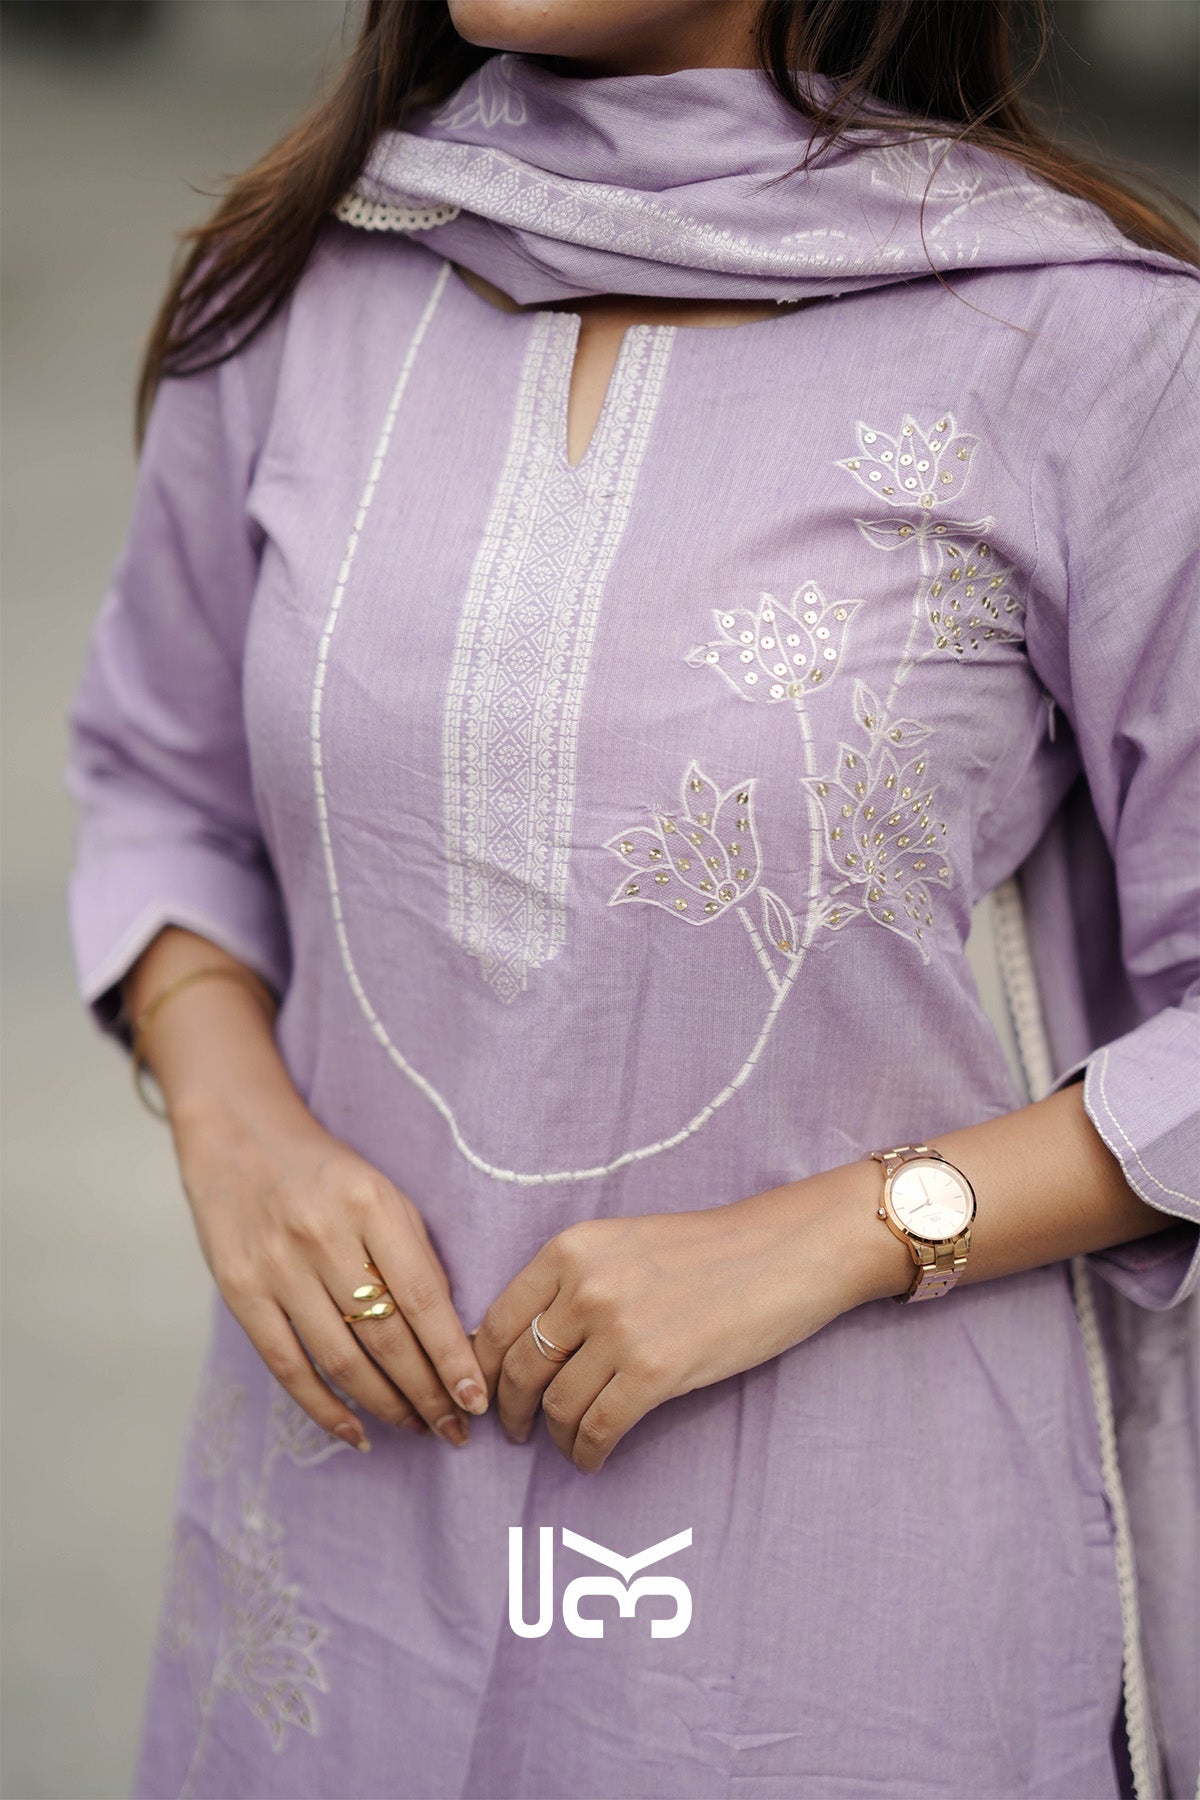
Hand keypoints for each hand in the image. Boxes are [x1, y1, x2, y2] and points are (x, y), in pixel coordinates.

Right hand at [173, 1095, 489, 1450]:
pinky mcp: (241, 1292)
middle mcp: (323, 1237)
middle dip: (427, 1394)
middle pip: (385, 1337)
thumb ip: (416, 1257)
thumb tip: (453, 1338)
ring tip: (418, 1428)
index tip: (476, 1399)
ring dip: (386, 1406)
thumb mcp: (384, 1195)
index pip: (423, 1297)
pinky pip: (287, 1367)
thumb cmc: (328, 1175)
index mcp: (371, 1205)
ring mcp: (277, 1267)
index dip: (453, 1356)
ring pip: (341, 1360)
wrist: (239, 1139)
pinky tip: (357, 1431)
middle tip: (454, 1430)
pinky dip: (324, 1408)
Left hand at [471, 1169, 876, 1471]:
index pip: (498, 1322)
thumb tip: (524, 1344)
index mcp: (571, 1250)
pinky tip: (593, 1459)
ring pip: (556, 1404)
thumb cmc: (709, 1253)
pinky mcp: (655, 1369)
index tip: (485, 1393)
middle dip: (510, 1410)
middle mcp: (585, 1286)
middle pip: (518, 1367)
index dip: (483, 1368)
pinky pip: (598, 1427)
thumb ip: (573, 1284)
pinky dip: (588, 1452)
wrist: (784, 1253)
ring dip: (554, 1436)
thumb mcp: (624, 1247)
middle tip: (515, 1432)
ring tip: (566, 1445)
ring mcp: (619, 1328)